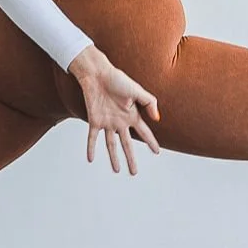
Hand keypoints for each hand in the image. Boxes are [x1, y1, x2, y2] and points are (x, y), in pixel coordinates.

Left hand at [68, 46, 161, 175]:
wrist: (97, 74)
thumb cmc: (117, 79)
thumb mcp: (137, 90)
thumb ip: (149, 102)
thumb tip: (157, 119)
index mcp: (132, 115)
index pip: (144, 132)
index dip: (151, 143)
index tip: (157, 152)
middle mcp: (120, 121)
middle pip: (127, 144)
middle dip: (131, 159)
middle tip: (134, 173)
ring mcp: (107, 122)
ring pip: (111, 145)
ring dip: (113, 158)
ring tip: (117, 170)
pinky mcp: (94, 120)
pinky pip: (92, 137)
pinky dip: (91, 148)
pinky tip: (90, 159)